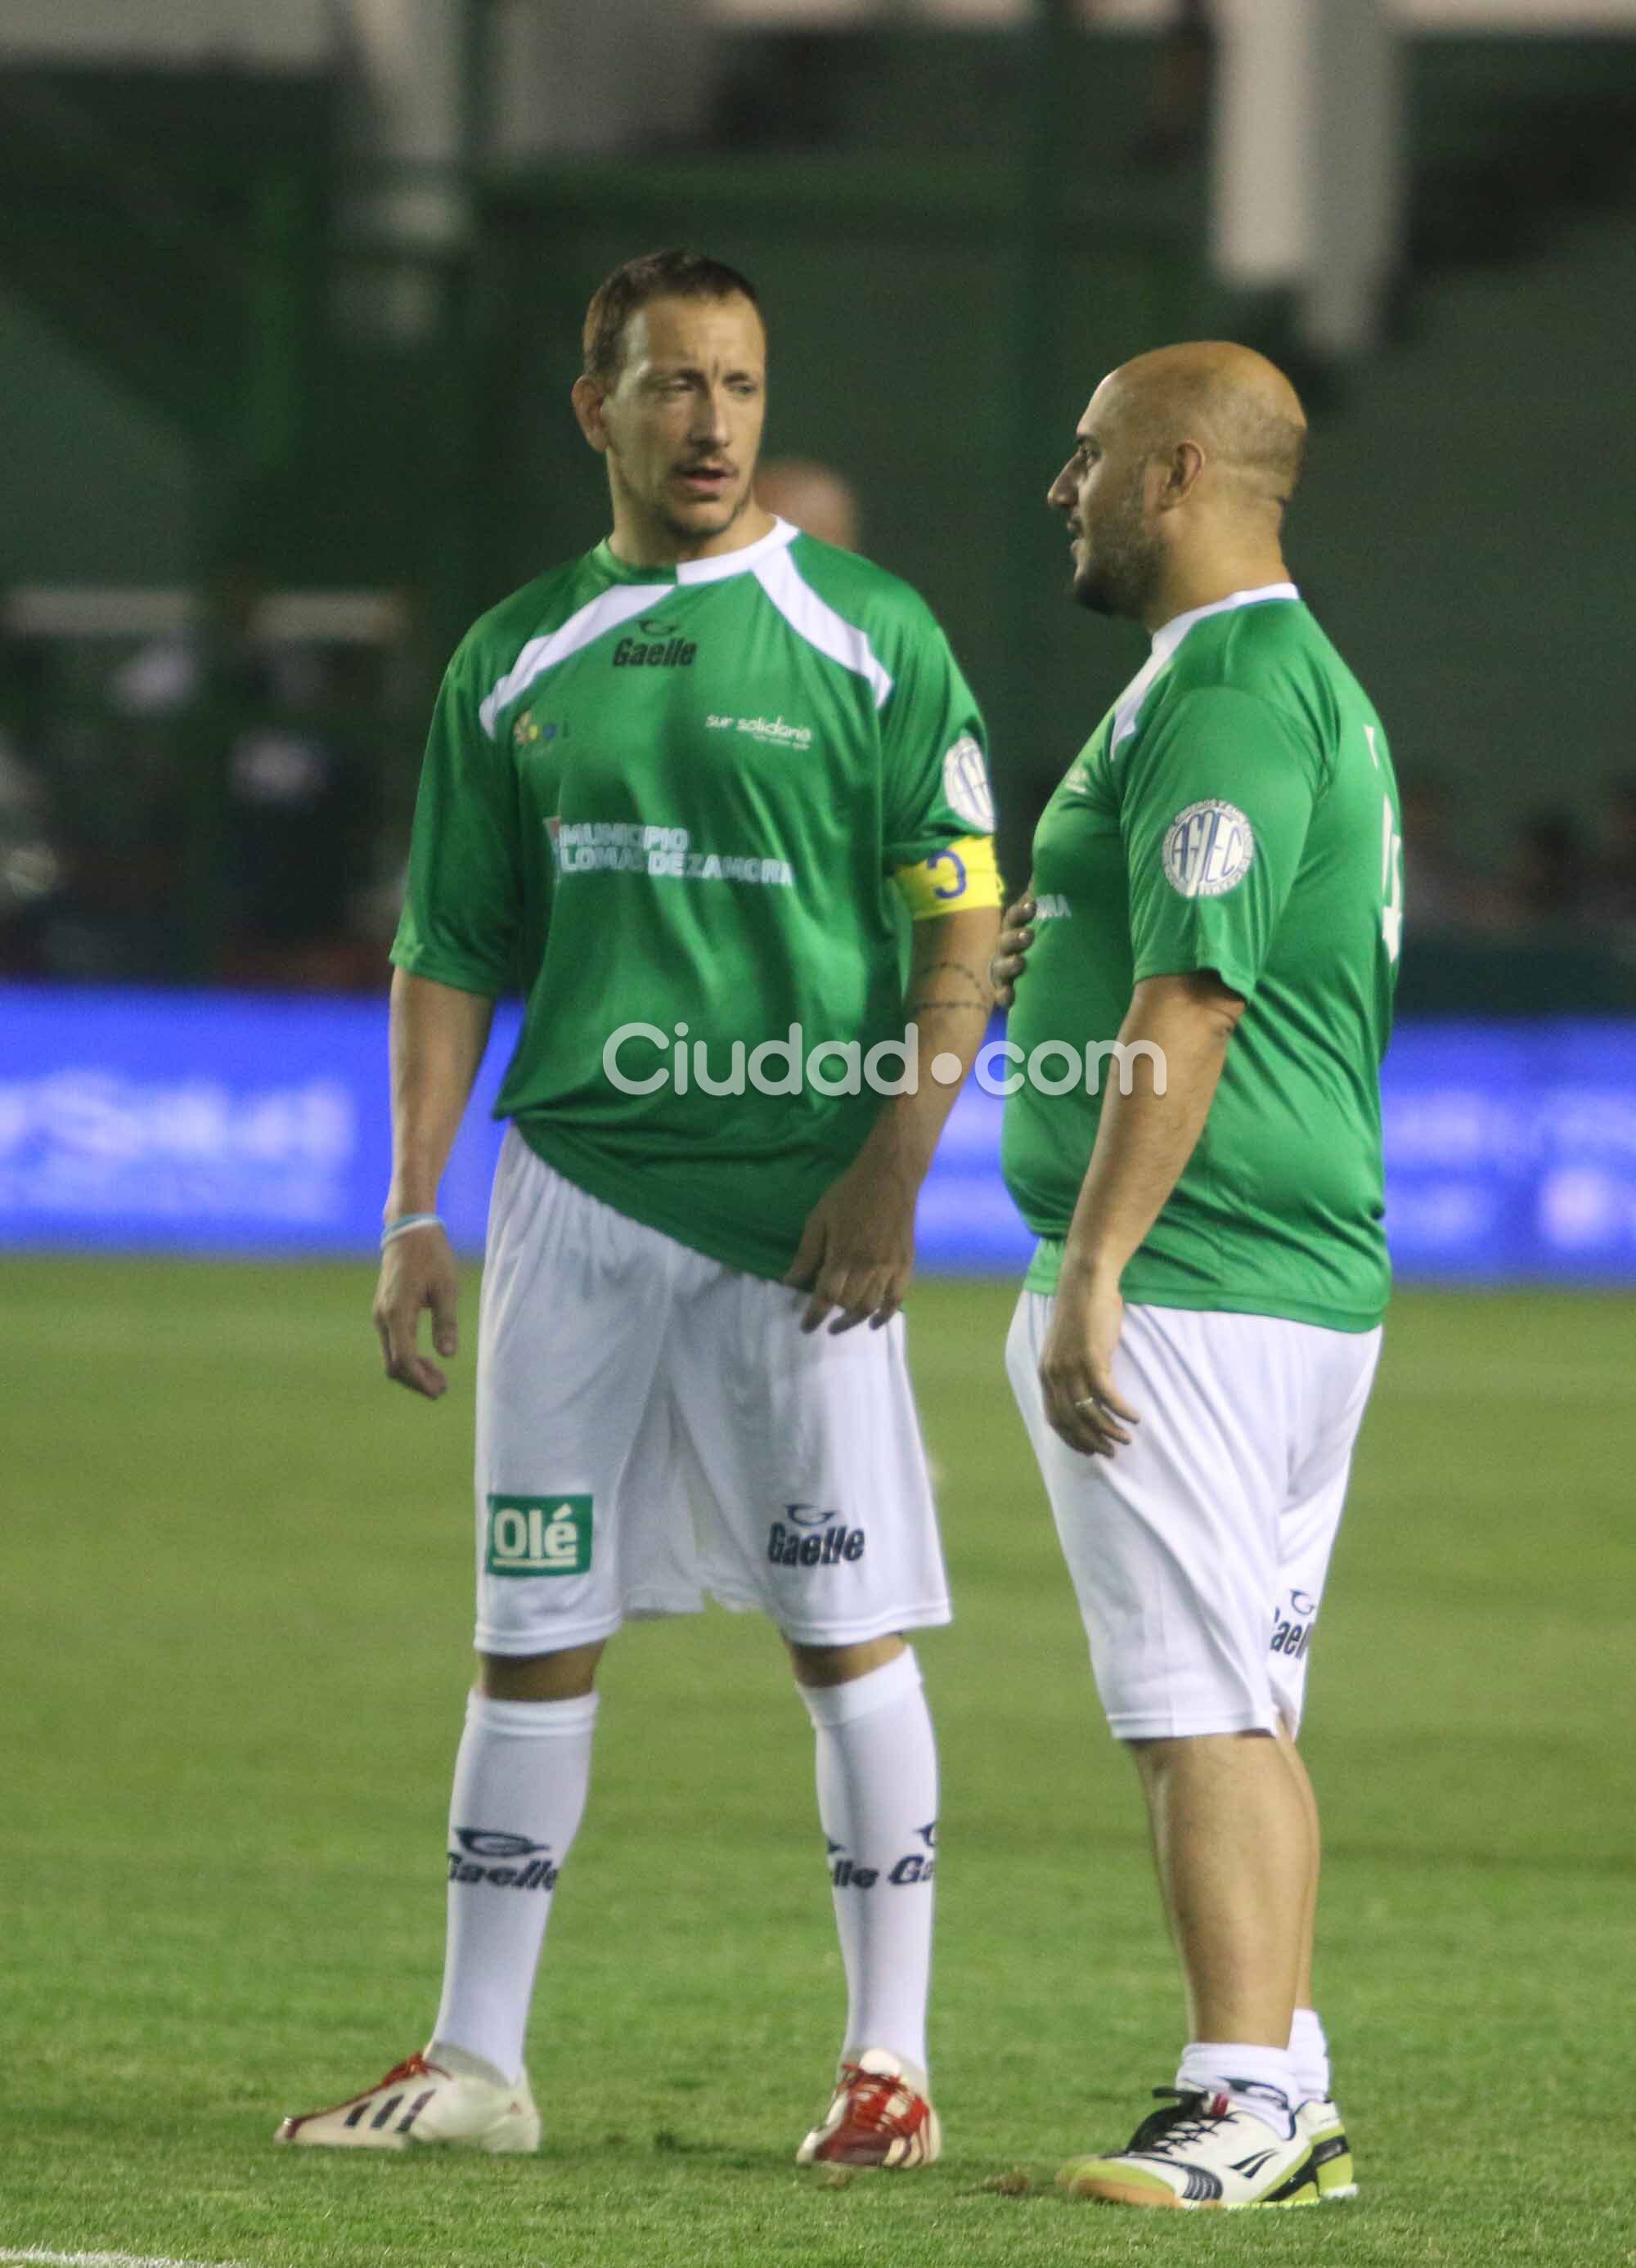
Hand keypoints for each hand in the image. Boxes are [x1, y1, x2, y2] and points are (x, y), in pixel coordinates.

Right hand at [372, 1224, 458, 1398]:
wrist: (409, 1231)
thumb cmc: (432, 1256)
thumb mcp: (446, 1288)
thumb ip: (446, 1322)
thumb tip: (448, 1355)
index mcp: (397, 1313)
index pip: (404, 1359)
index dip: (421, 1379)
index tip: (440, 1390)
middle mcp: (382, 1318)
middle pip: (393, 1365)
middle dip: (416, 1381)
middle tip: (442, 1388)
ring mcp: (380, 1315)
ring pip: (390, 1356)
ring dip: (412, 1371)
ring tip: (438, 1379)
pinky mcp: (384, 1312)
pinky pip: (391, 1344)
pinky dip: (407, 1358)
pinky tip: (427, 1360)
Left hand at [783, 1148, 916, 1334]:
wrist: (890, 1175)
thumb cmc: (849, 1194)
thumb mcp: (819, 1219)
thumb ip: (806, 1254)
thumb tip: (789, 1282)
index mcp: (843, 1254)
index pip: (825, 1297)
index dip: (814, 1316)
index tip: (805, 1328)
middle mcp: (867, 1266)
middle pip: (848, 1305)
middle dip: (833, 1317)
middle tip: (823, 1322)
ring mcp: (889, 1266)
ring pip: (871, 1307)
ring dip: (855, 1320)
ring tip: (842, 1324)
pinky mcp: (905, 1263)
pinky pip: (897, 1298)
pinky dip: (885, 1314)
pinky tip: (874, 1322)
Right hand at [990, 888, 1036, 1009]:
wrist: (1021, 973)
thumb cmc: (1036, 942)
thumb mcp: (1042, 922)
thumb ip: (1046, 901)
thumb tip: (1052, 875)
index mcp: (1015, 928)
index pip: (1015, 916)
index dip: (1022, 912)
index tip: (1033, 907)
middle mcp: (1005, 947)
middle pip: (1006, 940)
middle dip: (1016, 937)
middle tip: (1029, 936)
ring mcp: (1002, 970)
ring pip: (1002, 966)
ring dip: (1010, 963)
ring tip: (1020, 962)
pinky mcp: (1004, 990)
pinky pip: (1001, 994)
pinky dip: (1005, 995)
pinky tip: (1011, 997)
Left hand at [1039, 1267, 1139, 1455]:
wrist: (1085, 1283)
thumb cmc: (1083, 1313)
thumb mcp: (1070, 1346)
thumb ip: (1072, 1370)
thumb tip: (1088, 1394)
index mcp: (1046, 1373)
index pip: (1054, 1418)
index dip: (1071, 1439)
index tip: (1089, 1451)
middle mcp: (1054, 1374)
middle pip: (1071, 1421)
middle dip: (1091, 1442)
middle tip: (1111, 1452)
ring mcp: (1071, 1367)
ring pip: (1089, 1413)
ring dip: (1109, 1431)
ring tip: (1126, 1439)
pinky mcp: (1091, 1358)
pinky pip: (1107, 1396)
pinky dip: (1121, 1411)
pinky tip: (1135, 1417)